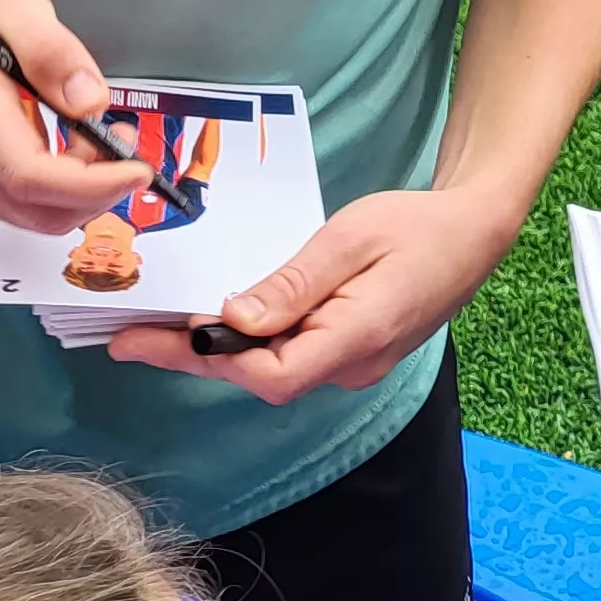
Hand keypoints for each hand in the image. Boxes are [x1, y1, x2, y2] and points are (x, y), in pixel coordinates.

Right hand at [0, 0, 145, 231]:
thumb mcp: (12, 5)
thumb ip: (55, 51)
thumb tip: (92, 101)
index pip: (34, 178)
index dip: (95, 185)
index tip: (138, 167)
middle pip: (40, 211)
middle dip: (99, 192)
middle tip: (121, 145)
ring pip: (32, 218)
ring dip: (80, 194)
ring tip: (94, 141)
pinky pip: (16, 210)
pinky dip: (54, 194)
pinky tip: (62, 152)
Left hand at [114, 183, 519, 403]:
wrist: (475, 233)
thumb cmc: (419, 225)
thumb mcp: (351, 237)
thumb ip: (293, 283)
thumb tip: (234, 319)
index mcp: (358, 336)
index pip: (272, 374)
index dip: (209, 358)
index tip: (152, 335)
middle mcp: (353, 364)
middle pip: (260, 376)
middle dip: (191, 355)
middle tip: (125, 334)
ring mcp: (352, 364)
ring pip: (271, 368)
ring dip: (215, 350)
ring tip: (152, 327)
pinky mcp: (349, 352)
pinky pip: (288, 355)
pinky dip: (247, 341)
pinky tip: (214, 321)